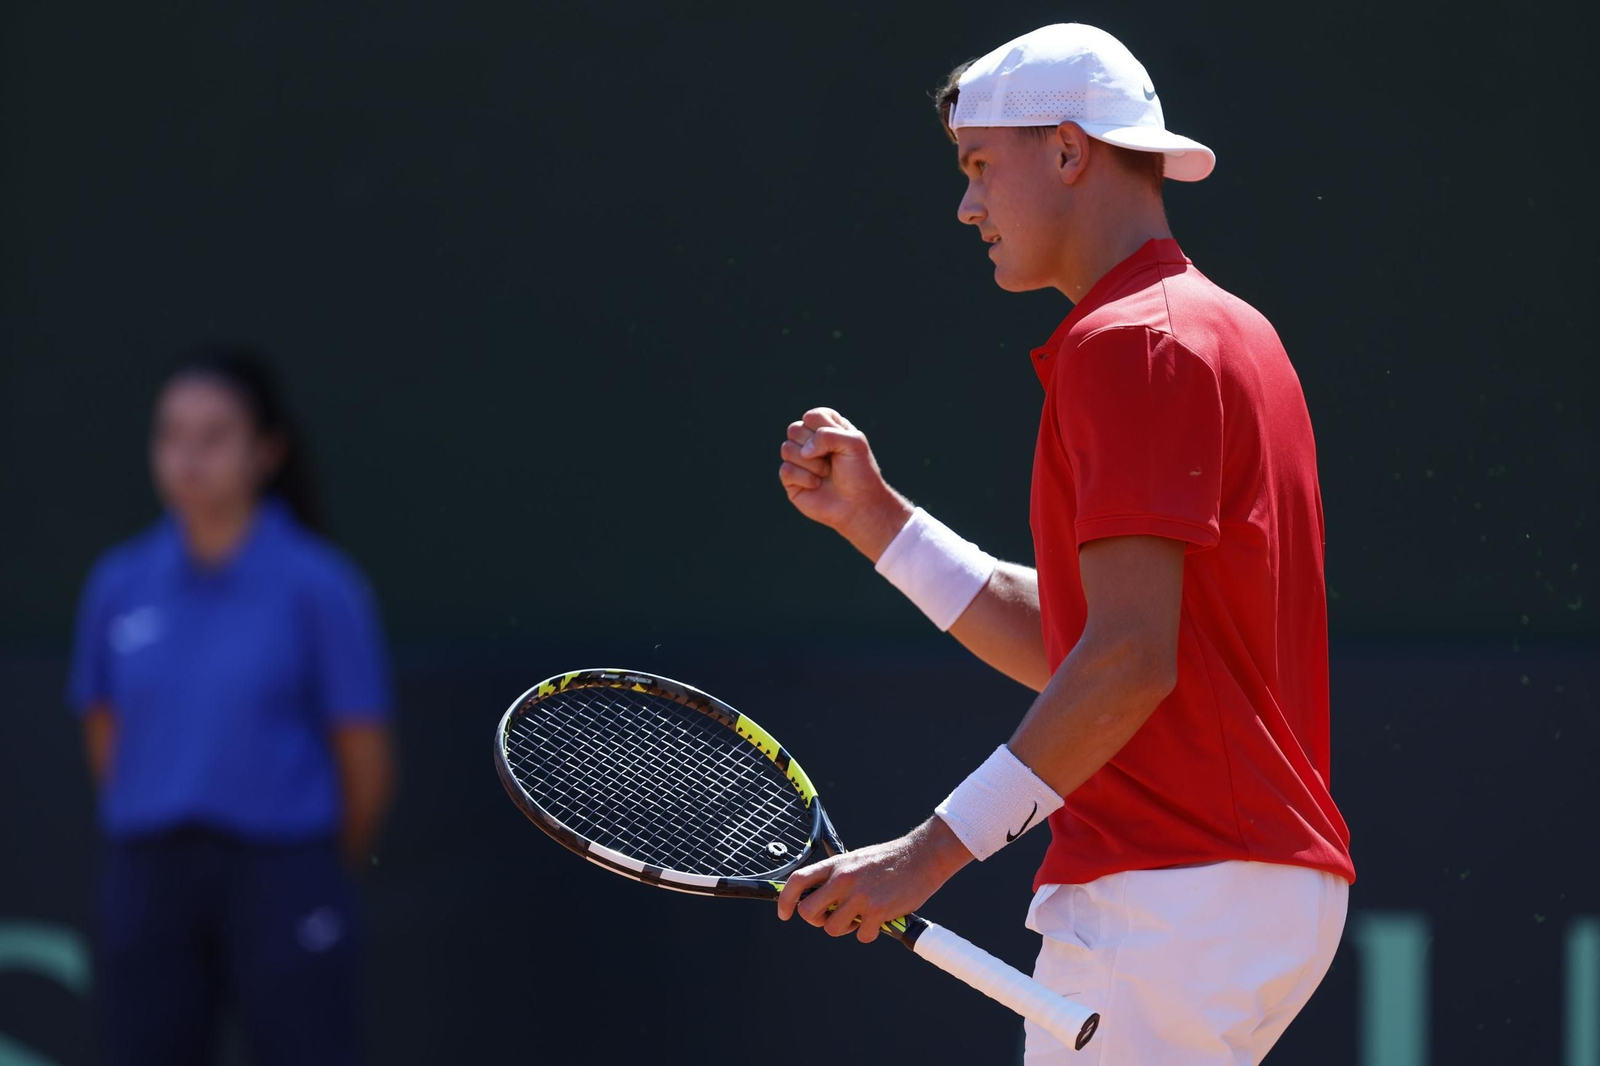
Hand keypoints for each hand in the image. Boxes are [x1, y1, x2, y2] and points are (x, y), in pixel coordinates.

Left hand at [774, 817, 973, 943]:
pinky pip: (861, 936)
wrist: (922, 857)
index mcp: (836, 865)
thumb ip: (836, 877)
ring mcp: (859, 896)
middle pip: (808, 912)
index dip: (785, 901)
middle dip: (818, 920)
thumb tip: (818, 898)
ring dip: (846, 928)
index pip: (797, 882)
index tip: (785, 914)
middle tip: (834, 917)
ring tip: (862, 916)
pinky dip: (870, 933)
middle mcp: (843, 880)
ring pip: (832, 929)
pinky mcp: (877, 912)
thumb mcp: (855, 860)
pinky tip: (880, 919)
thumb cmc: (888, 860)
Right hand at [777, 408, 913, 561]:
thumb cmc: (859, 472)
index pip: (812, 416)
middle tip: (830, 459)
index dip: (824, 429)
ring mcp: (799, 461)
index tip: (840, 443)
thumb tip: (804, 452)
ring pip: (786, 448)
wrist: (859, 504)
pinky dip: (804, 478)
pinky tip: (817, 485)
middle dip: (814, 446)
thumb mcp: (854, 442)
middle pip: (794, 429)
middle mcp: (810, 442)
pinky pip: (786, 469)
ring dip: (811, 463)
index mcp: (827, 428)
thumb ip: (827, 435)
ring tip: (825, 473)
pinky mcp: (791, 480)